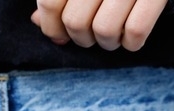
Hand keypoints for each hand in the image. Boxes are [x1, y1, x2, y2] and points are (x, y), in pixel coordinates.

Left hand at [31, 0, 168, 50]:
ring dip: (108, 43)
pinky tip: (132, 36)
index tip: (59, 34)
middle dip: (82, 38)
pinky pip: (135, 32)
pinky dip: (132, 43)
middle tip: (92, 32)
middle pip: (76, 22)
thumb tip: (39, 21)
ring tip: (114, 34)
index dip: (51, 26)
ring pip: (104, 31)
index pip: (49, 2)